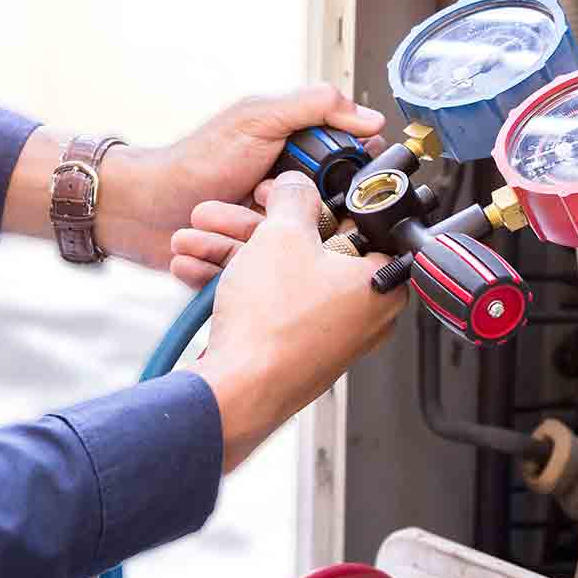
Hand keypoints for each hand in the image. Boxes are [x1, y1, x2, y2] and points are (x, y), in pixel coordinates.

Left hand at [95, 84, 384, 268]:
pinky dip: (235, 269)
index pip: (347, 180)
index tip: (334, 191)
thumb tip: (368, 116)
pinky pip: (259, 281)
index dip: (347, 189)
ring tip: (227, 225)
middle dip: (297, 223)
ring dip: (255, 244)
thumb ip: (312, 108)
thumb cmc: (193, 161)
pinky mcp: (249, 268)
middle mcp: (288, 202)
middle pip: (326, 225)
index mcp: (298, 164)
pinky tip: (212, 253)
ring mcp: (269, 237)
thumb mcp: (257, 119)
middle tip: (262, 205)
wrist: (140, 207)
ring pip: (293, 258)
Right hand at [181, 172, 406, 470]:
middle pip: (313, 248)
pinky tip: (196, 271)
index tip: (292, 191)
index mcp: (382, 283)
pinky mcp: (295, 349)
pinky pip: (270, 303)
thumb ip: (295, 198)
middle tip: (235, 211)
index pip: (362, 225)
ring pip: (282, 275)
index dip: (322, 199)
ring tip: (196, 240)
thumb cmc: (273, 327)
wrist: (238, 391)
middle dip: (259, 226)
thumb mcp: (282, 235)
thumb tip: (298, 186)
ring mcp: (328, 334)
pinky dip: (238, 284)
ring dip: (235, 252)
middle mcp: (362, 313)